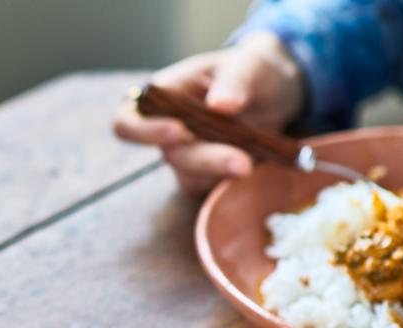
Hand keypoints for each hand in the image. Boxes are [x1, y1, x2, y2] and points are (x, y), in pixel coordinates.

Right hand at [114, 31, 305, 194]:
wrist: (274, 94)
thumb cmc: (251, 72)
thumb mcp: (251, 64)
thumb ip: (236, 79)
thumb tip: (221, 104)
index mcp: (162, 96)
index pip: (128, 121)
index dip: (145, 132)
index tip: (179, 132)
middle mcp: (164, 130)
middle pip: (170, 155)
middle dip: (206, 160)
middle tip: (242, 164)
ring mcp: (183, 156)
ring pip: (191, 175)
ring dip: (222, 171)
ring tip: (255, 162)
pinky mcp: (202, 176)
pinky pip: (209, 187)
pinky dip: (232, 179)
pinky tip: (256, 164)